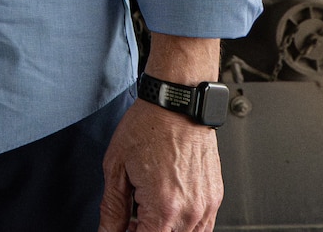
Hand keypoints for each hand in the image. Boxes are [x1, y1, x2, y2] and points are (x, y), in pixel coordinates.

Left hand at [99, 100, 223, 231]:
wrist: (177, 103)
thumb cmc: (148, 126)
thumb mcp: (116, 168)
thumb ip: (112, 209)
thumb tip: (107, 231)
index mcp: (164, 207)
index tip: (121, 228)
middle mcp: (190, 211)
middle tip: (129, 220)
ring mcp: (206, 206)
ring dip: (164, 230)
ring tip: (146, 212)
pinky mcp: (215, 197)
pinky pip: (201, 227)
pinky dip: (182, 225)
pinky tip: (165, 208)